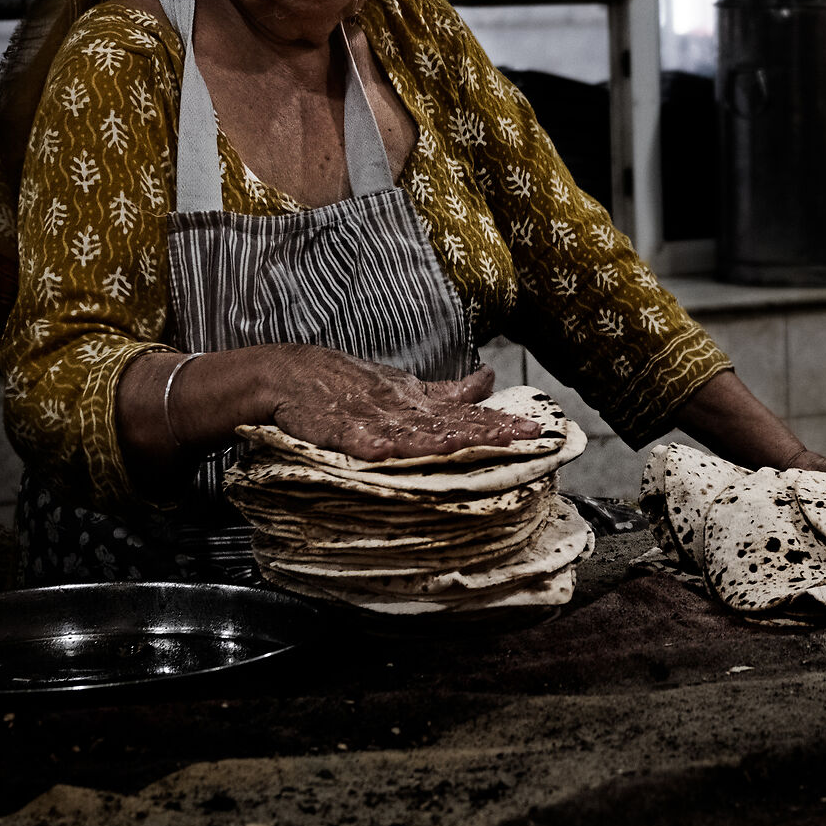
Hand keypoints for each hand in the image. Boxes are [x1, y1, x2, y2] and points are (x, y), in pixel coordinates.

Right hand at [266, 353, 536, 460]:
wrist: (291, 372)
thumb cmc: (350, 384)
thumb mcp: (405, 387)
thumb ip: (447, 391)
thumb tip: (489, 379)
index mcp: (416, 402)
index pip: (464, 416)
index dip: (498, 423)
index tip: (534, 432)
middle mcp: (398, 409)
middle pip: (445, 424)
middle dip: (481, 431)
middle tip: (517, 438)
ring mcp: (366, 418)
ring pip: (404, 431)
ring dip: (432, 440)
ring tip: (459, 446)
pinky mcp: (334, 427)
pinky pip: (352, 438)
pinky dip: (367, 444)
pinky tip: (382, 452)